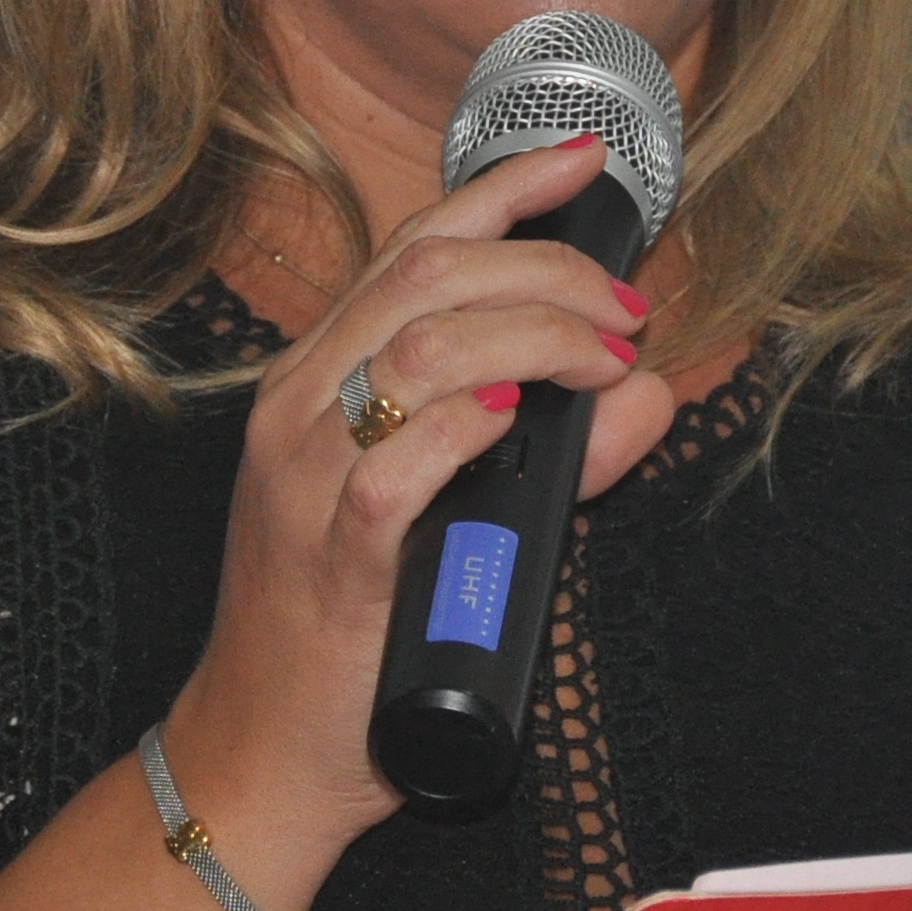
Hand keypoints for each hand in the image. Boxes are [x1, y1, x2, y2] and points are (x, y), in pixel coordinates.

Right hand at [157, 134, 670, 888]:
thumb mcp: (456, 516)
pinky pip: (389, 471)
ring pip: (413, 351)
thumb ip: (554, 455)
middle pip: (424, 275)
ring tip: (600, 360)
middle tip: (624, 311)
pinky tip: (505, 417)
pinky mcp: (331, 560)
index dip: (504, 187)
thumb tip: (648, 395)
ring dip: (530, 336)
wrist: (263, 751)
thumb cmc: (354, 625)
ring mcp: (306, 481)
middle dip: (546, 269)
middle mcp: (300, 408)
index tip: (584, 159)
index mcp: (321, 377)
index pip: (411, 243)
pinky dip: (456, 431)